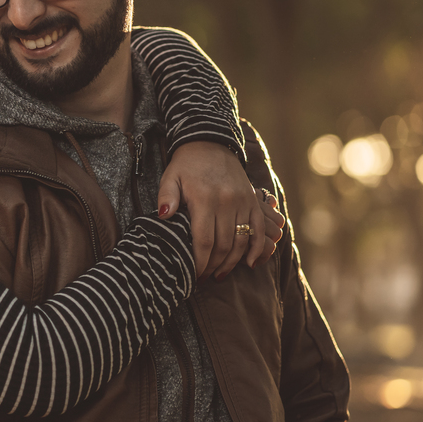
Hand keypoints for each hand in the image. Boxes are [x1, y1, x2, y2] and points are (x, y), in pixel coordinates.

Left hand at [157, 142, 280, 278]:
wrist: (211, 144)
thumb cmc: (186, 165)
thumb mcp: (170, 177)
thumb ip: (166, 197)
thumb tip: (164, 216)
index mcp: (204, 199)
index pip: (204, 240)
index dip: (200, 262)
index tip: (194, 275)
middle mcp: (227, 202)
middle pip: (224, 245)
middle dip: (214, 266)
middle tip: (204, 278)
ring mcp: (243, 202)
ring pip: (241, 241)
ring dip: (232, 262)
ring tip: (220, 274)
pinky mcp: (253, 201)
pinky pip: (258, 229)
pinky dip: (256, 249)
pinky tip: (248, 263)